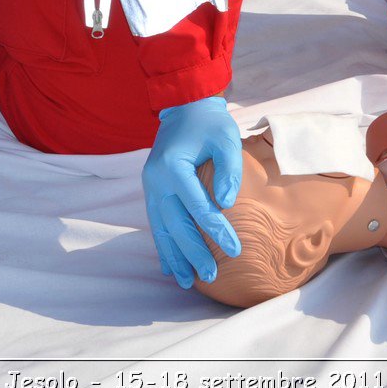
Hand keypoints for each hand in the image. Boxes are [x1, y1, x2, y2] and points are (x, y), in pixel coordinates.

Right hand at [142, 95, 242, 289]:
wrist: (184, 106)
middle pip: (176, 225)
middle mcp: (156, 181)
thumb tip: (227, 203)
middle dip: (193, 253)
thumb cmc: (209, 122)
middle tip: (211, 276)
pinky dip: (163, 245)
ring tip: (186, 281)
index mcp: (173, 167)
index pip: (199, 207)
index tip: (236, 250)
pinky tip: (170, 266)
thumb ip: (229, 170)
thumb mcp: (226, 139)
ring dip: (174, 257)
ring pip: (161, 229)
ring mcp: (150, 187)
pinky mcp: (152, 190)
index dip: (218, 231)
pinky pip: (157, 223)